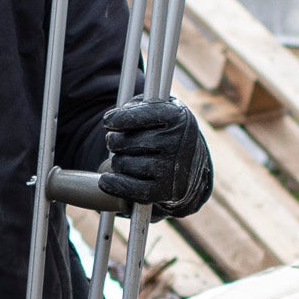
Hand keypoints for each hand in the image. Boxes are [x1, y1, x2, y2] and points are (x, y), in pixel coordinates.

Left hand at [96, 98, 213, 218]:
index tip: (108, 121)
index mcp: (177, 117)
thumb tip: (112, 120)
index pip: (140, 116)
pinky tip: (106, 180)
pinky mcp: (165, 191)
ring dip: (117, 161)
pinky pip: (132, 189)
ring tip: (124, 158)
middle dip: (114, 141)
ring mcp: (172, 168)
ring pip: (125, 164)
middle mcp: (177, 142)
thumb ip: (137, 107)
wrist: (193, 166)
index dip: (118, 118)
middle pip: (127, 141)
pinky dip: (115, 185)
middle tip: (114, 141)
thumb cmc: (168, 132)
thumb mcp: (161, 110)